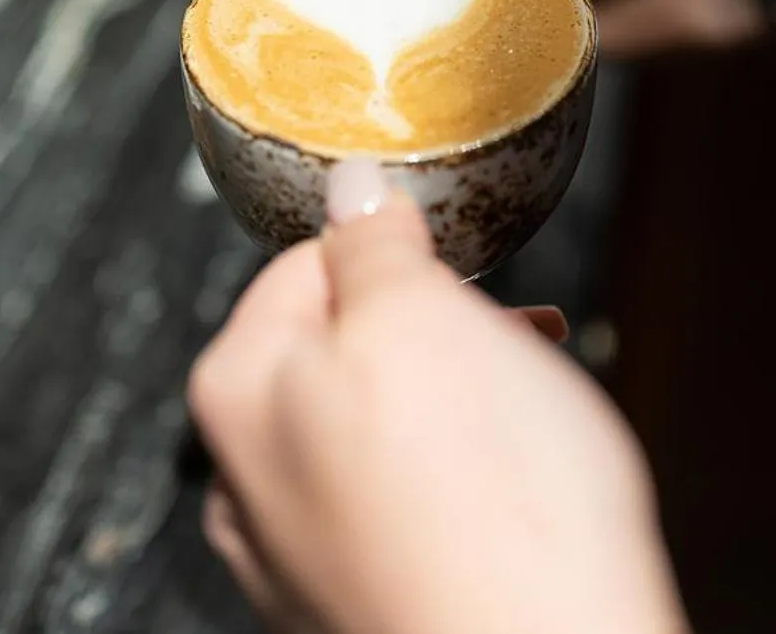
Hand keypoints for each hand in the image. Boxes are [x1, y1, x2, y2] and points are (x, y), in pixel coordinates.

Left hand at [189, 162, 687, 633]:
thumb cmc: (489, 513)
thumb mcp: (422, 319)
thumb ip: (371, 244)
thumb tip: (349, 184)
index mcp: (237, 394)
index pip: (302, 266)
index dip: (394, 251)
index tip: (456, 258)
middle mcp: (250, 485)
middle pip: (345, 353)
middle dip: (439, 330)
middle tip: (518, 331)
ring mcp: (305, 560)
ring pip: (385, 433)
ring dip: (462, 402)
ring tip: (538, 408)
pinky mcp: (368, 608)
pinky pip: (412, 510)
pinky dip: (467, 482)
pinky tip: (523, 487)